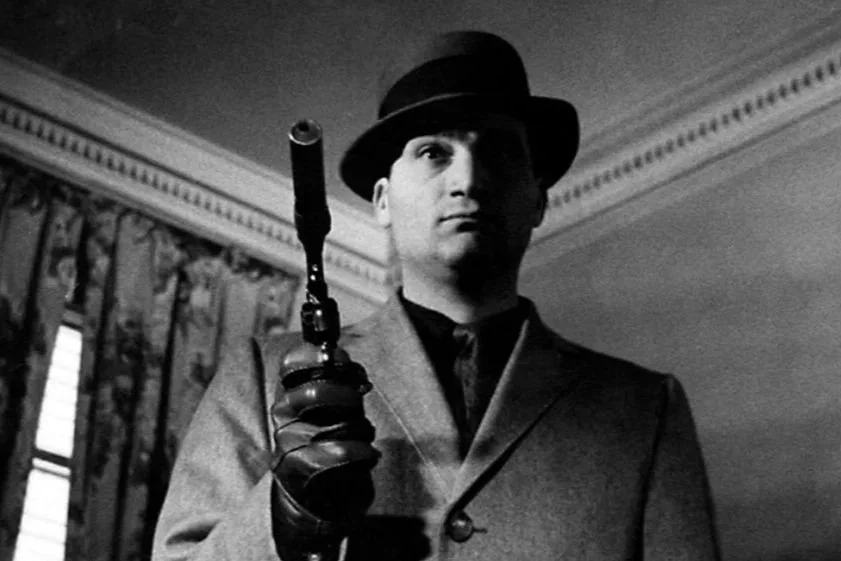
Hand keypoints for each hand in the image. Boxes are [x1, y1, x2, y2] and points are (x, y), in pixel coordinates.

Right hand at [270, 352, 379, 553]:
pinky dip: (363, 453)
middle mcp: (282, 414)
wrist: (317, 497)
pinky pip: (341, 452)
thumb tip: (346, 362)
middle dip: (350, 396)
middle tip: (361, 402)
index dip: (320, 355)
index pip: (292, 363)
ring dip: (362, 430)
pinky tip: (366, 455)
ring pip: (338, 424)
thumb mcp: (336, 407)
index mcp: (290, 392)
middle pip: (319, 390)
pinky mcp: (299, 468)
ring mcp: (287, 442)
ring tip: (362, 437)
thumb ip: (341, 382)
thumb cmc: (331, 442)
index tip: (344, 362)